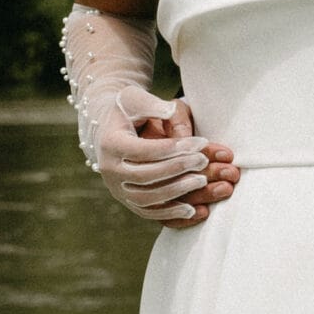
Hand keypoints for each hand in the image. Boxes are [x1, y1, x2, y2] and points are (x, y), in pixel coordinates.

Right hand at [97, 91, 240, 226]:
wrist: (110, 126)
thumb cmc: (129, 108)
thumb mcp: (137, 98)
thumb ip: (155, 105)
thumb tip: (173, 117)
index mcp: (111, 143)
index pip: (144, 151)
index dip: (174, 148)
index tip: (201, 142)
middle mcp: (110, 170)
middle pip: (145, 176)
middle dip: (178, 169)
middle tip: (204, 161)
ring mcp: (117, 189)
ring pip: (147, 199)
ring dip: (177, 193)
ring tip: (203, 182)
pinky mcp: (127, 200)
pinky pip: (149, 213)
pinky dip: (171, 215)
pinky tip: (195, 211)